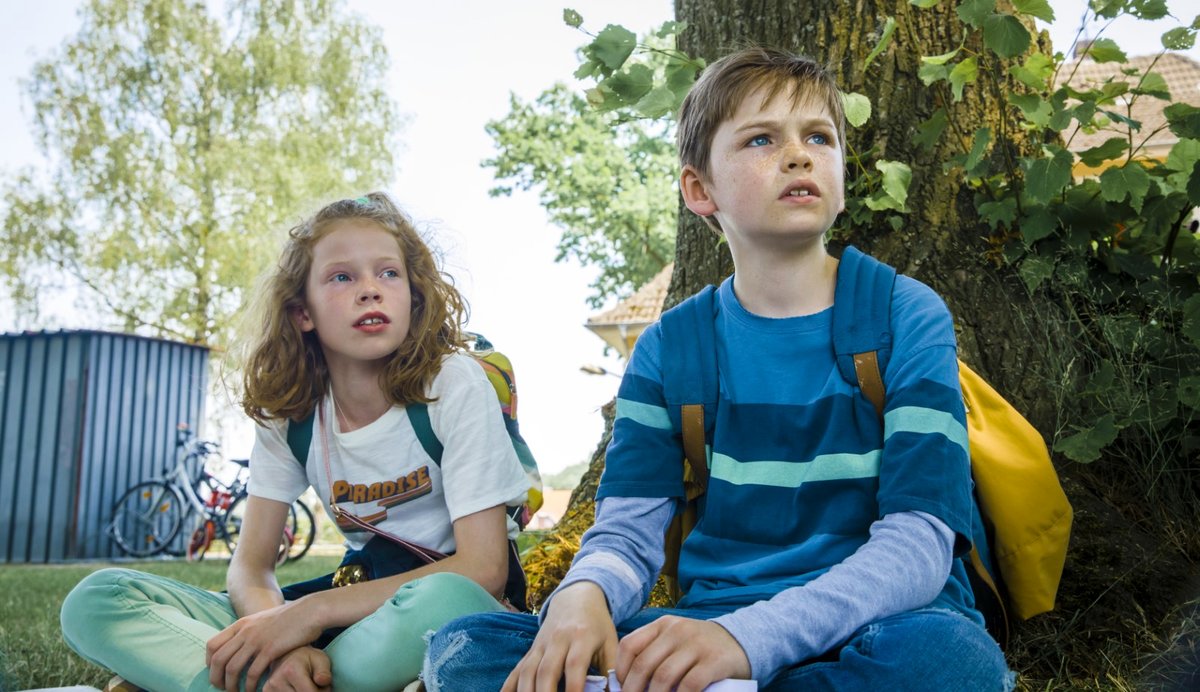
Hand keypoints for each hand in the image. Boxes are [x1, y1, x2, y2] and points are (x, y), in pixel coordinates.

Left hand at [206, 599, 322, 690]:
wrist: (310, 611)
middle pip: (218, 659)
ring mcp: (257, 640)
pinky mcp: (270, 649)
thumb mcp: (264, 620)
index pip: (212, 644)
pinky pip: (252, 672)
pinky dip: (250, 685)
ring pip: (232, 668)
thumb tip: (243, 644)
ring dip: (231, 685)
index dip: (209, 662)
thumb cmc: (291, 618)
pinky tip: (253, 690)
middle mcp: (245, 632)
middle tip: (222, 688)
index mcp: (242, 624)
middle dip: (216, 678)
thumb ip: (251, 630)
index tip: (216, 672)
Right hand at [263, 646, 331, 691]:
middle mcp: (276, 680)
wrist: (287, 654)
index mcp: (291, 670)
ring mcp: (268, 688)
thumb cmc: (307, 658)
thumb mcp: (320, 660)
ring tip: (305, 685)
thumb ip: (324, 672)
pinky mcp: (265, 691)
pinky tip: (296, 688)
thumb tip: (322, 681)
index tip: (323, 686)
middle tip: (314, 685)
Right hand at [502, 582, 616, 691]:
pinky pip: (517, 669)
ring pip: (528, 670)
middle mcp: (558, 639)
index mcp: (582, 637)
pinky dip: (509, 686)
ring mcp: (541, 644)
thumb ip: (612, 670)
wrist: (576, 597)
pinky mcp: (531, 650)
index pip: (575, 664)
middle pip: (546, 669)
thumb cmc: (597, 624)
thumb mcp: (611, 642)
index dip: (575, 687)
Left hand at [615, 616, 750, 691]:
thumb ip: (655, 653)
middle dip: (633, 690)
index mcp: (663, 625)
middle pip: (644, 664)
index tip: (622, 688)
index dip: (621, 670)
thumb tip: (629, 683)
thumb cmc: (699, 647)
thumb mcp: (675, 640)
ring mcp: (697, 644)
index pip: (630, 645)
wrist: (739, 641)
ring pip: (664, 676)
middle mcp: (677, 631)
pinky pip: (690, 685)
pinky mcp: (714, 660)